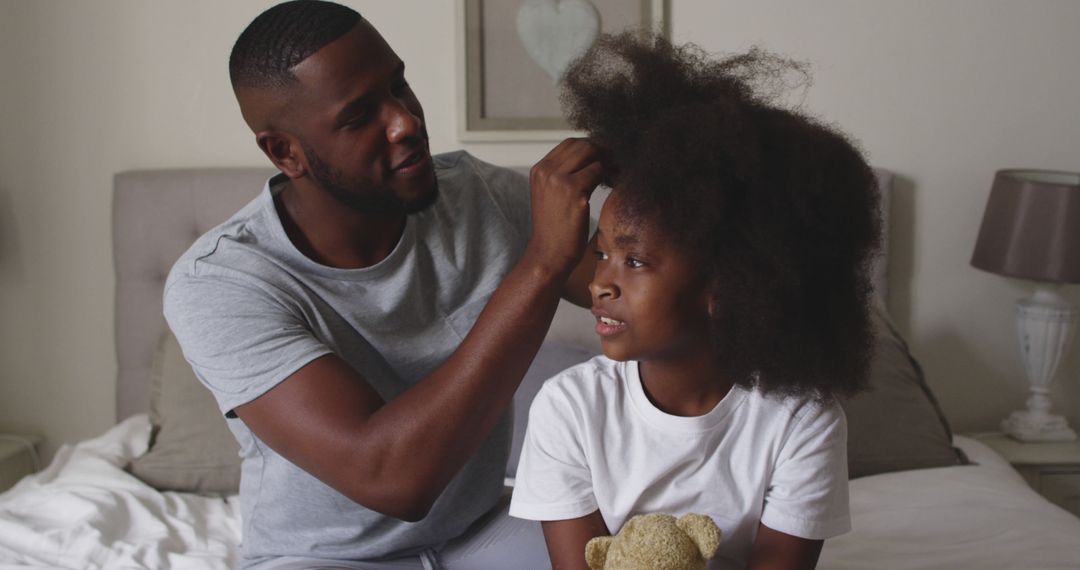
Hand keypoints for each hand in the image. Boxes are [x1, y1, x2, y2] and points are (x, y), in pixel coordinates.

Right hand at [526, 138, 605, 278]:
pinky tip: (615, 183)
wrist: (549, 255)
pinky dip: (611, 174)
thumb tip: (592, 158)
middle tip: (616, 165)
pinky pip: (599, 170)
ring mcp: (558, 179)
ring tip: (616, 174)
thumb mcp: (551, 196)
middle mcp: (546, 170)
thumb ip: (563, 175)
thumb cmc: (556, 229)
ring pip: (592, 153)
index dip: (591, 148)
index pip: (570, 144)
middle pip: (583, 144)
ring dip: (608, 161)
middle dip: (603, 152)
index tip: (605, 159)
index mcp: (539, 170)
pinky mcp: (573, 191)